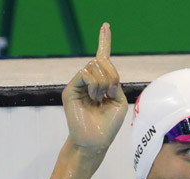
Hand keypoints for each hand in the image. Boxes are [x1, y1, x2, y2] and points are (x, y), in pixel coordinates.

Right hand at [62, 23, 127, 154]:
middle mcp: (89, 82)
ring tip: (100, 98)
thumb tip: (102, 70)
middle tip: (110, 93)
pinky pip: (85, 73)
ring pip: (94, 66)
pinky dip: (94, 83)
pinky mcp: (70, 90)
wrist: (95, 141)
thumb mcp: (119, 101)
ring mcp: (79, 85)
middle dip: (111, 75)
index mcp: (102, 84)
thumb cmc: (108, 125)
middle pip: (101, 62)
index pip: (103, 59)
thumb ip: (114, 83)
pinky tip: (95, 96)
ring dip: (103, 82)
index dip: (104, 42)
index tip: (106, 26)